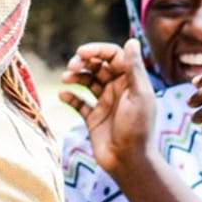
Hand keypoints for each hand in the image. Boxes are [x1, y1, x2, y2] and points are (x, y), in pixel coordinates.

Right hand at [61, 41, 160, 179]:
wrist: (128, 161)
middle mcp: (117, 89)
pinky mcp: (93, 118)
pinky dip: (69, 96)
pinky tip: (62, 95)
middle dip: (83, 62)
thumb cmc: (138, 128)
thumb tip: (131, 40)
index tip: (81, 53)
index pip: (113, 56)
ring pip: (86, 81)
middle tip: (72, 66)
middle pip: (98, 66)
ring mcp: (104, 103)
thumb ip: (134, 68)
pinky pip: (78, 102)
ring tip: (65, 78)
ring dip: (75, 76)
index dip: (97, 51)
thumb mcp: (139, 95)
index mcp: (131, 81)